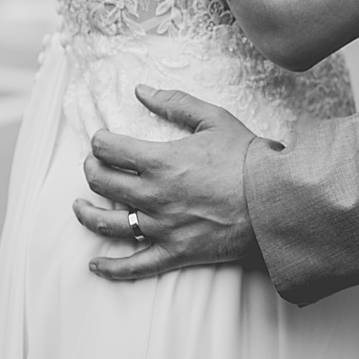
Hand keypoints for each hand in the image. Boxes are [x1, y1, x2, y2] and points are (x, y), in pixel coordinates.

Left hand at [74, 85, 264, 279]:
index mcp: (161, 161)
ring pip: (108, 224)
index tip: (102, 139)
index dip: (100, 142)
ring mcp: (162, 226)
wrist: (277, 198)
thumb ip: (176, 103)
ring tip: (80, 208)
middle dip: (91, 170)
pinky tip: (96, 265)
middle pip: (103, 184)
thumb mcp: (216, 120)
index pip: (110, 150)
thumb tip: (141, 91)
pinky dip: (111, 268)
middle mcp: (153, 195)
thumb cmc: (249, 157)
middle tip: (93, 165)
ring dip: (87, 214)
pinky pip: (134, 266)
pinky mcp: (174, 252)